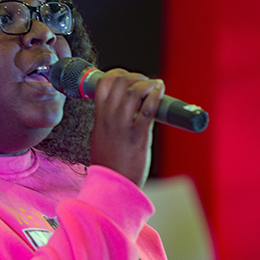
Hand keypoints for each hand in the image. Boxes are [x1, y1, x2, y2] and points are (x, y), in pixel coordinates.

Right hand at [90, 69, 164, 187]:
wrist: (112, 185)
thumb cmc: (109, 163)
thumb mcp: (101, 137)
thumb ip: (109, 122)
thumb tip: (126, 110)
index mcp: (99, 118)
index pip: (101, 84)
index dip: (115, 74)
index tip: (126, 76)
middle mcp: (109, 119)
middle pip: (118, 82)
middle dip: (134, 76)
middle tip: (144, 81)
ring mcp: (123, 126)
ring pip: (133, 92)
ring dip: (147, 83)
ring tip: (155, 85)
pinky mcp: (138, 136)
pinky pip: (148, 109)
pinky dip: (155, 95)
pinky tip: (160, 91)